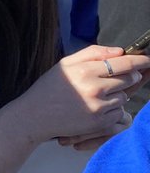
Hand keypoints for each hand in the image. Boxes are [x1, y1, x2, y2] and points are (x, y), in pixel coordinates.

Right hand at [15, 46, 149, 144]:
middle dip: (128, 77)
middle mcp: (94, 87)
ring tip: (97, 96)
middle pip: (129, 79)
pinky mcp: (99, 122)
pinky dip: (112, 109)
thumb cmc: (48, 88)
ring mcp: (98, 106)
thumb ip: (92, 53)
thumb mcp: (66, 63)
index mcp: (85, 70)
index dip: (140, 60)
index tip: (148, 60)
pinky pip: (119, 112)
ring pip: (125, 96)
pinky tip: (95, 108)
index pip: (123, 62)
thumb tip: (119, 51)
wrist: (33, 116)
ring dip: (118, 94)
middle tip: (113, 80)